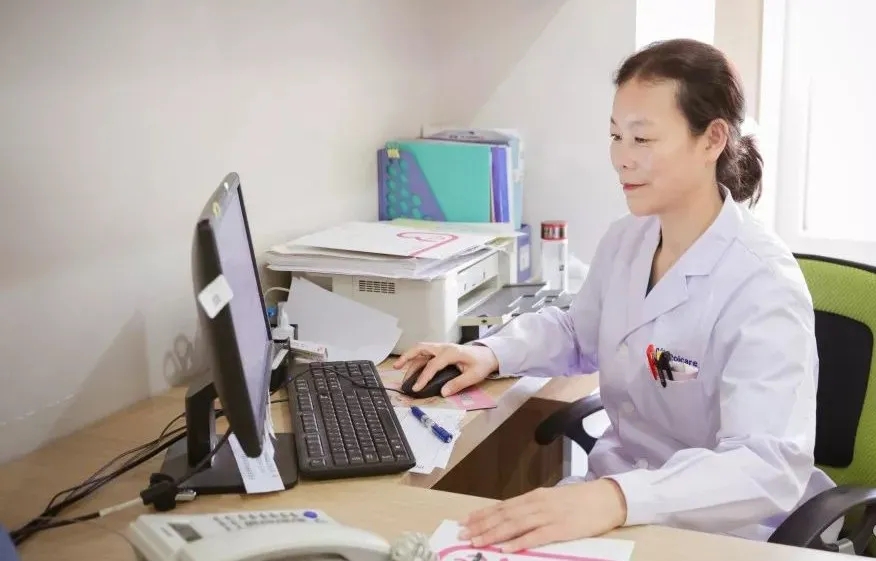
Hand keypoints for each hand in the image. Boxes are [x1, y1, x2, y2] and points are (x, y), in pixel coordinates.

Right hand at [392, 342, 498, 395]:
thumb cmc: (482, 363)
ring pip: (421, 350)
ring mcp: (442, 348)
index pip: (433, 365)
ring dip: (410, 359)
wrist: (488, 354)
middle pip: (421, 348)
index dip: (423, 377)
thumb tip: (443, 392)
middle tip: (396, 366)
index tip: (416, 388)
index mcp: (451, 352)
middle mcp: (444, 347)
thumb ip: (458, 384)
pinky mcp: (441, 351)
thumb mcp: (473, 376)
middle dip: (407, 357)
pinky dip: (416, 359)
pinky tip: (411, 368)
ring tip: (400, 370)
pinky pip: (425, 353)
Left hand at [459, 480, 627, 551]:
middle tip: (463, 534)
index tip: (466, 520)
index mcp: (535, 496)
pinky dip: (519, 542)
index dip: (483, 514)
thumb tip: (511, 517)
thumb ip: (533, 508)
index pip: (503, 506)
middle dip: (481, 525)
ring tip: (476, 541)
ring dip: (493, 533)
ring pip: (514, 525)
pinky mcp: (561, 529)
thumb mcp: (553, 500)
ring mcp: (549, 515)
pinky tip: (506, 548)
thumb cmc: (581, 501)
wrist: (608, 498)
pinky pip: (536, 537)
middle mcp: (538, 503)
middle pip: (504, 515)